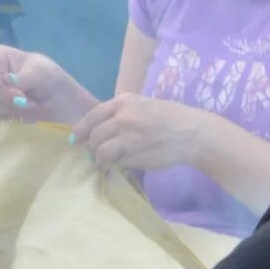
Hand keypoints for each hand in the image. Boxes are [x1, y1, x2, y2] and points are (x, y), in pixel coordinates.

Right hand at [0, 46, 92, 126]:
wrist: (64, 104)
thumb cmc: (51, 79)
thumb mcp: (41, 71)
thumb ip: (22, 77)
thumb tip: (5, 81)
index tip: (1, 84)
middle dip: (6, 97)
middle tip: (27, 100)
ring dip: (11, 110)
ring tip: (31, 106)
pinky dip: (6, 120)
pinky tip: (22, 117)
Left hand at [69, 93, 216, 176]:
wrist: (193, 133)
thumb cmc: (173, 118)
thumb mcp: (145, 106)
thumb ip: (124, 113)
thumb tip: (103, 129)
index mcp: (124, 102)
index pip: (93, 116)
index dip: (81, 129)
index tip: (75, 138)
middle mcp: (123, 117)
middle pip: (94, 135)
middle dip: (91, 147)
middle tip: (93, 154)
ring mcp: (128, 137)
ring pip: (101, 151)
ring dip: (99, 160)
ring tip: (102, 164)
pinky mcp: (135, 155)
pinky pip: (117, 162)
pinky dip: (116, 165)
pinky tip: (121, 166)